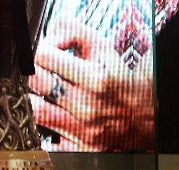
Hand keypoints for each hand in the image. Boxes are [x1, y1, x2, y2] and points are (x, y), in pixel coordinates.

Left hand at [28, 18, 153, 150]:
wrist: (145, 118)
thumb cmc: (119, 78)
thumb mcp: (103, 48)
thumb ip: (73, 30)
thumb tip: (49, 33)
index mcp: (94, 77)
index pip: (43, 55)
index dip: (39, 48)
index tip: (44, 50)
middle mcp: (87, 104)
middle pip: (34, 81)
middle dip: (33, 70)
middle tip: (39, 69)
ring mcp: (81, 130)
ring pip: (34, 109)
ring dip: (33, 96)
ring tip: (41, 91)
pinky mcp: (79, 148)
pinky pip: (46, 138)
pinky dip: (42, 126)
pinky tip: (48, 115)